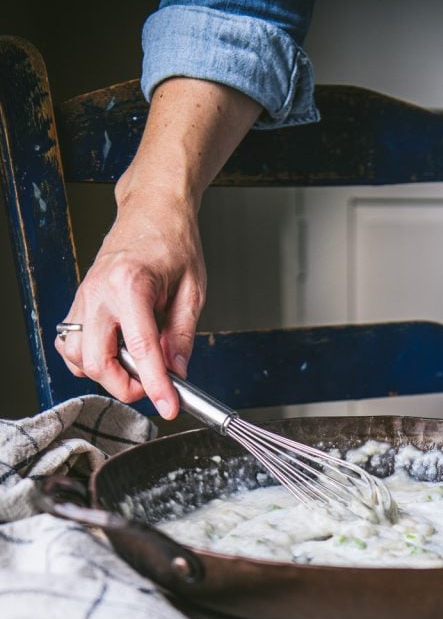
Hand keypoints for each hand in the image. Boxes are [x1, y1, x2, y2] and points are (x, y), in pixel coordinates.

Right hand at [53, 77, 261, 417]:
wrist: (152, 210)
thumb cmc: (175, 242)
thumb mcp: (194, 291)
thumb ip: (182, 335)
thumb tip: (178, 372)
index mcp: (131, 286)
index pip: (141, 351)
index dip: (156, 386)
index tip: (169, 408)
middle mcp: (99, 293)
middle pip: (97, 362)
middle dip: (127, 386)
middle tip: (156, 386)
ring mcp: (84, 297)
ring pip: (77, 357)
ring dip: (107, 373)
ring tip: (138, 367)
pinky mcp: (81, 301)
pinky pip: (73, 343)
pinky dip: (90, 358)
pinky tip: (116, 353)